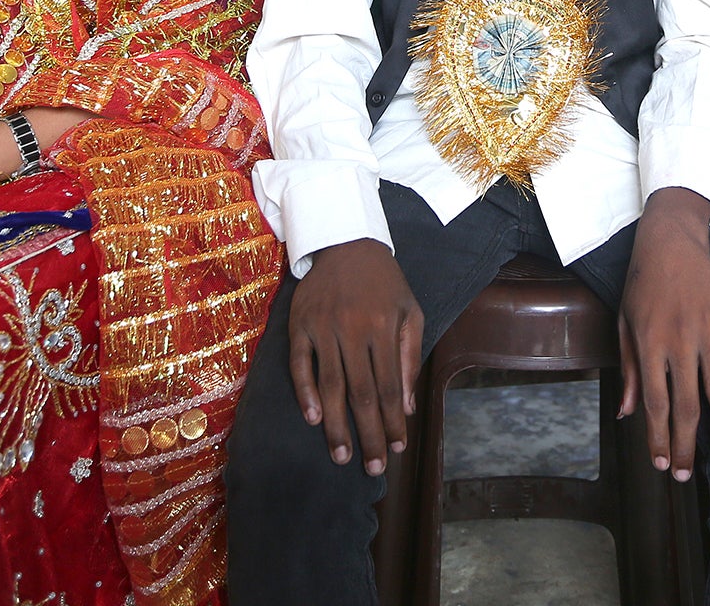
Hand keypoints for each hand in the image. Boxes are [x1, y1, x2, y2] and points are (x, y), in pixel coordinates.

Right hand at [288, 239, 422, 474]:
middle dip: (368, 434)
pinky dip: (304, 393)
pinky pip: (299, 365)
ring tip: (342, 456)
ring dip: (336, 425)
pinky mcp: (299, 325)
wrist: (344, 241)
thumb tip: (406, 406)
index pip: (389, 386)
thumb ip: (409, 357)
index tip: (397, 448)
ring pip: (330, 385)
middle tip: (372, 467)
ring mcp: (323, 328)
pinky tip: (313, 420)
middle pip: (361, 393)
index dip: (393, 421)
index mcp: (384, 327)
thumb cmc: (384, 282)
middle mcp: (353, 330)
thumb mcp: (410, 310)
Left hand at [617, 188, 709, 481]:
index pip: (656, 403)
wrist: (669, 240)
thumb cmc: (642, 286)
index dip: (659, 438)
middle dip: (687, 444)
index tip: (661, 464)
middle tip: (688, 475)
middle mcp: (680, 340)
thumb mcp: (625, 324)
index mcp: (650, 344)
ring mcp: (708, 327)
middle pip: (686, 404)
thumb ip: (631, 370)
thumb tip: (627, 413)